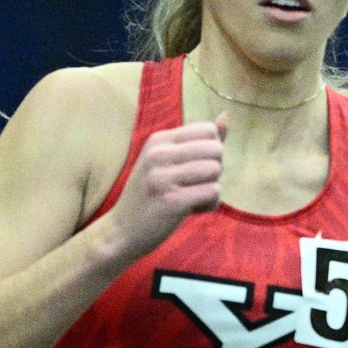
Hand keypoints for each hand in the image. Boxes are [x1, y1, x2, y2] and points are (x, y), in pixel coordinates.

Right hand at [102, 115, 225, 258]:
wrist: (122, 230)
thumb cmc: (151, 194)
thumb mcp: (168, 161)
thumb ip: (199, 141)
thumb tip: (226, 117)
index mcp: (159, 139)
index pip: (209, 130)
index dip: (211, 151)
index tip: (196, 167)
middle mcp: (158, 154)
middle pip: (216, 149)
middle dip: (215, 169)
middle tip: (196, 184)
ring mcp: (163, 178)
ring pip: (215, 170)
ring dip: (212, 188)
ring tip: (194, 197)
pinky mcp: (171, 202)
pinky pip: (212, 193)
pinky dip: (209, 204)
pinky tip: (193, 210)